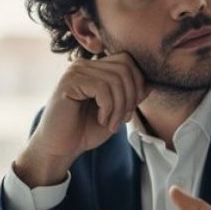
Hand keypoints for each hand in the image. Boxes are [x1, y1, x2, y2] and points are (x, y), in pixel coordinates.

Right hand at [14, 52, 147, 186]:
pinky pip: (102, 88)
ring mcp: (75, 71)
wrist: (60, 148)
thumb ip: (130, 96)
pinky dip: (108, 108)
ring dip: (120, 106)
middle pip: (125, 67)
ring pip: (115, 79)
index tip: (131, 110)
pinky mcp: (69, 82)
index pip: (127, 61)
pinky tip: (101, 120)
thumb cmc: (85, 130)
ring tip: (112, 123)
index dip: (137, 84)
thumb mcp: (116, 112)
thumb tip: (149, 84)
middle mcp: (84, 65)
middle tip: (124, 119)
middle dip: (131, 97)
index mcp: (95, 68)